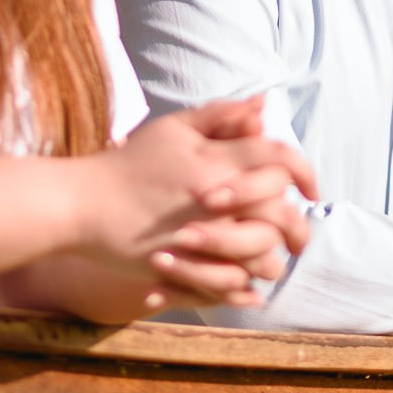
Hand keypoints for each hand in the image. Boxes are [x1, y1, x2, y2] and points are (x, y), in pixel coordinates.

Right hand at [75, 99, 316, 299]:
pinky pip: (235, 285)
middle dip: (299, 225)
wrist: (82, 205)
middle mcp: (216, 199)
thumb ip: (221, 117)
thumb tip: (264, 106)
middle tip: (298, 234)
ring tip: (273, 257)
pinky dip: (248, 286)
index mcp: (216, 160)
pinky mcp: (187, 269)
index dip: (305, 172)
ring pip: (265, 256)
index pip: (281, 160)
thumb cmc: (129, 164)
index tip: (310, 188)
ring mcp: (202, 238)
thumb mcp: (174, 129)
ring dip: (275, 258)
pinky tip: (248, 280)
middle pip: (282, 212)